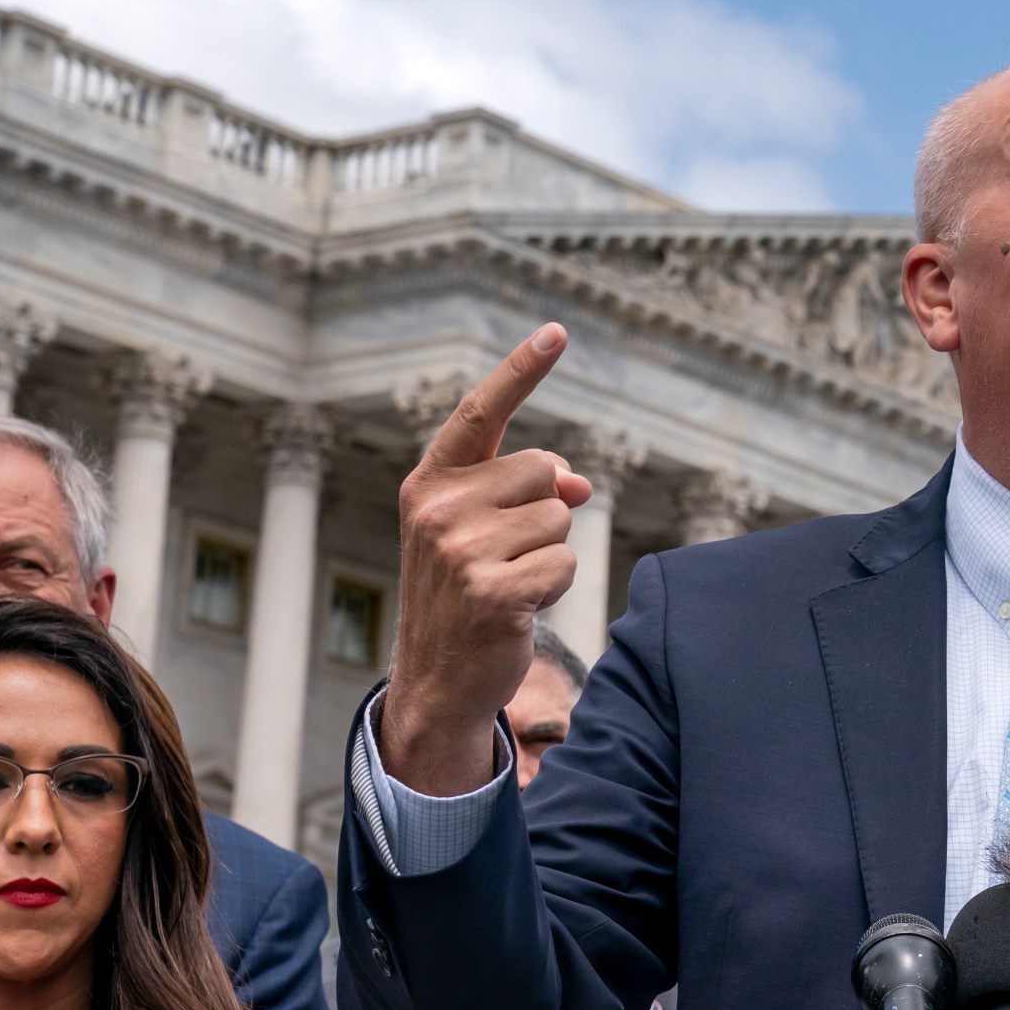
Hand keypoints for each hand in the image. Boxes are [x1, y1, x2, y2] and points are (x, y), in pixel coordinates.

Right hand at [380, 323, 594, 794]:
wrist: (438, 679)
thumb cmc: (468, 593)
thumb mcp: (483, 531)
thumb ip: (524, 491)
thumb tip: (580, 484)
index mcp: (429, 483)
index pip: (480, 413)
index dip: (521, 369)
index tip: (557, 330)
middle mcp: (437, 509)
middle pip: (543, 472)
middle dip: (543, 512)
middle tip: (506, 556)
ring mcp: (461, 551)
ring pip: (560, 518)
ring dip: (550, 554)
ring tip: (509, 583)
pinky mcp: (493, 592)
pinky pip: (566, 562)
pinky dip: (556, 587)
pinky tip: (518, 609)